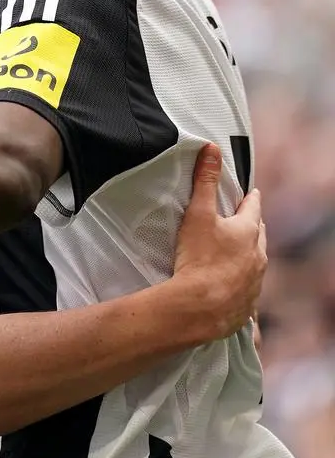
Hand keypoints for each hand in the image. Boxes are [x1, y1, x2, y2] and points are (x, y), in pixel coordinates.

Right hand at [172, 143, 267, 342]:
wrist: (201, 307)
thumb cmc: (199, 258)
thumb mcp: (198, 214)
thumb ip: (204, 181)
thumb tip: (212, 150)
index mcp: (248, 232)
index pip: (253, 208)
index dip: (250, 199)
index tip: (250, 194)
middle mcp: (258, 255)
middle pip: (258, 235)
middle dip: (251, 226)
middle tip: (241, 221)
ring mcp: (255, 281)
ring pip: (256, 261)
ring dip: (248, 254)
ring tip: (235, 252)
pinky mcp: (247, 303)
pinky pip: (248, 287)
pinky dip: (241, 281)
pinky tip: (231, 284)